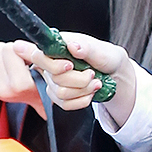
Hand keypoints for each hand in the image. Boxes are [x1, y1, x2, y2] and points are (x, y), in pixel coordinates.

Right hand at [0, 34, 138, 124]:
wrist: (114, 74)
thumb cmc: (105, 56)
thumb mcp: (101, 49)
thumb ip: (86, 47)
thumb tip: (73, 46)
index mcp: (56, 47)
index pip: (37, 55)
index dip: (51, 64)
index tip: (69, 66)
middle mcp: (50, 64)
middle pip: (54, 78)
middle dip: (78, 80)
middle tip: (92, 74)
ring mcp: (53, 81)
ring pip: (60, 93)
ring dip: (83, 90)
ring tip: (95, 83)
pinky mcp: (59, 96)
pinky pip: (65, 105)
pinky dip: (82, 100)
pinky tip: (89, 92)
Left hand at [0, 41, 46, 116]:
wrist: (39, 100)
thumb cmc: (44, 81)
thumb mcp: (45, 65)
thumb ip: (33, 53)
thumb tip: (17, 45)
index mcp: (20, 84)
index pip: (8, 49)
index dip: (19, 49)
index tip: (26, 57)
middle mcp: (4, 89)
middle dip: (9, 50)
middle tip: (20, 61)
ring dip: (2, 55)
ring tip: (14, 66)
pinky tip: (7, 70)